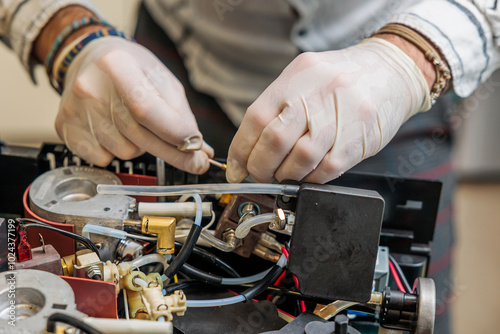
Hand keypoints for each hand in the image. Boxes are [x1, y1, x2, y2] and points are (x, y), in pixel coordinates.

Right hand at [56, 37, 212, 173]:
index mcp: (118, 66)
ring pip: (125, 152)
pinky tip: (116, 132)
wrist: (90, 59)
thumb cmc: (132, 69)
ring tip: (137, 125)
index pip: (146, 109)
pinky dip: (117, 152)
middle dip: (174, 154)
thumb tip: (200, 150)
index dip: (174, 134)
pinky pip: (104, 159)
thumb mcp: (162, 80)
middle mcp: (91, 88)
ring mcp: (75, 110)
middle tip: (195, 160)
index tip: (197, 149)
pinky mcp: (66, 129)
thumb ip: (181, 116)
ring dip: (141, 147)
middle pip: (139, 136)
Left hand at [226, 37, 430, 183]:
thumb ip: (277, 109)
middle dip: (260, 167)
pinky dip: (310, 178)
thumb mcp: (303, 77)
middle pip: (274, 141)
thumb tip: (249, 149)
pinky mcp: (356, 141)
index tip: (237, 168)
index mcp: (295, 78)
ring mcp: (338, 119)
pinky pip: (325, 170)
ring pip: (299, 160)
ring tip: (284, 174)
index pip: (255, 120)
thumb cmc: (342, 78)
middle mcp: (315, 96)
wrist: (392, 71)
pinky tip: (307, 174)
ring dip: (285, 176)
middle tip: (259, 174)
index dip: (241, 151)